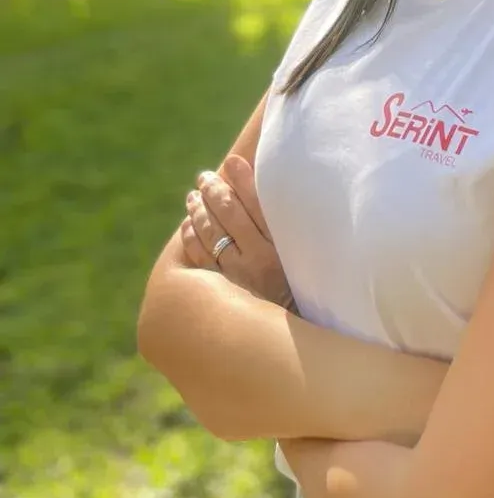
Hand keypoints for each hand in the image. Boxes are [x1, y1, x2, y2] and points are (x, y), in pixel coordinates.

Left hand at [181, 154, 294, 309]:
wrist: (288, 336)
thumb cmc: (300, 287)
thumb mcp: (302, 256)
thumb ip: (288, 227)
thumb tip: (271, 193)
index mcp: (282, 246)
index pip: (257, 202)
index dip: (243, 178)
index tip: (231, 161)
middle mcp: (259, 259)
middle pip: (229, 214)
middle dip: (214, 190)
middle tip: (205, 176)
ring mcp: (237, 276)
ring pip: (210, 233)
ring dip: (198, 210)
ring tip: (193, 195)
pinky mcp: (222, 291)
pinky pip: (200, 258)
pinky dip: (191, 237)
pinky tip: (188, 224)